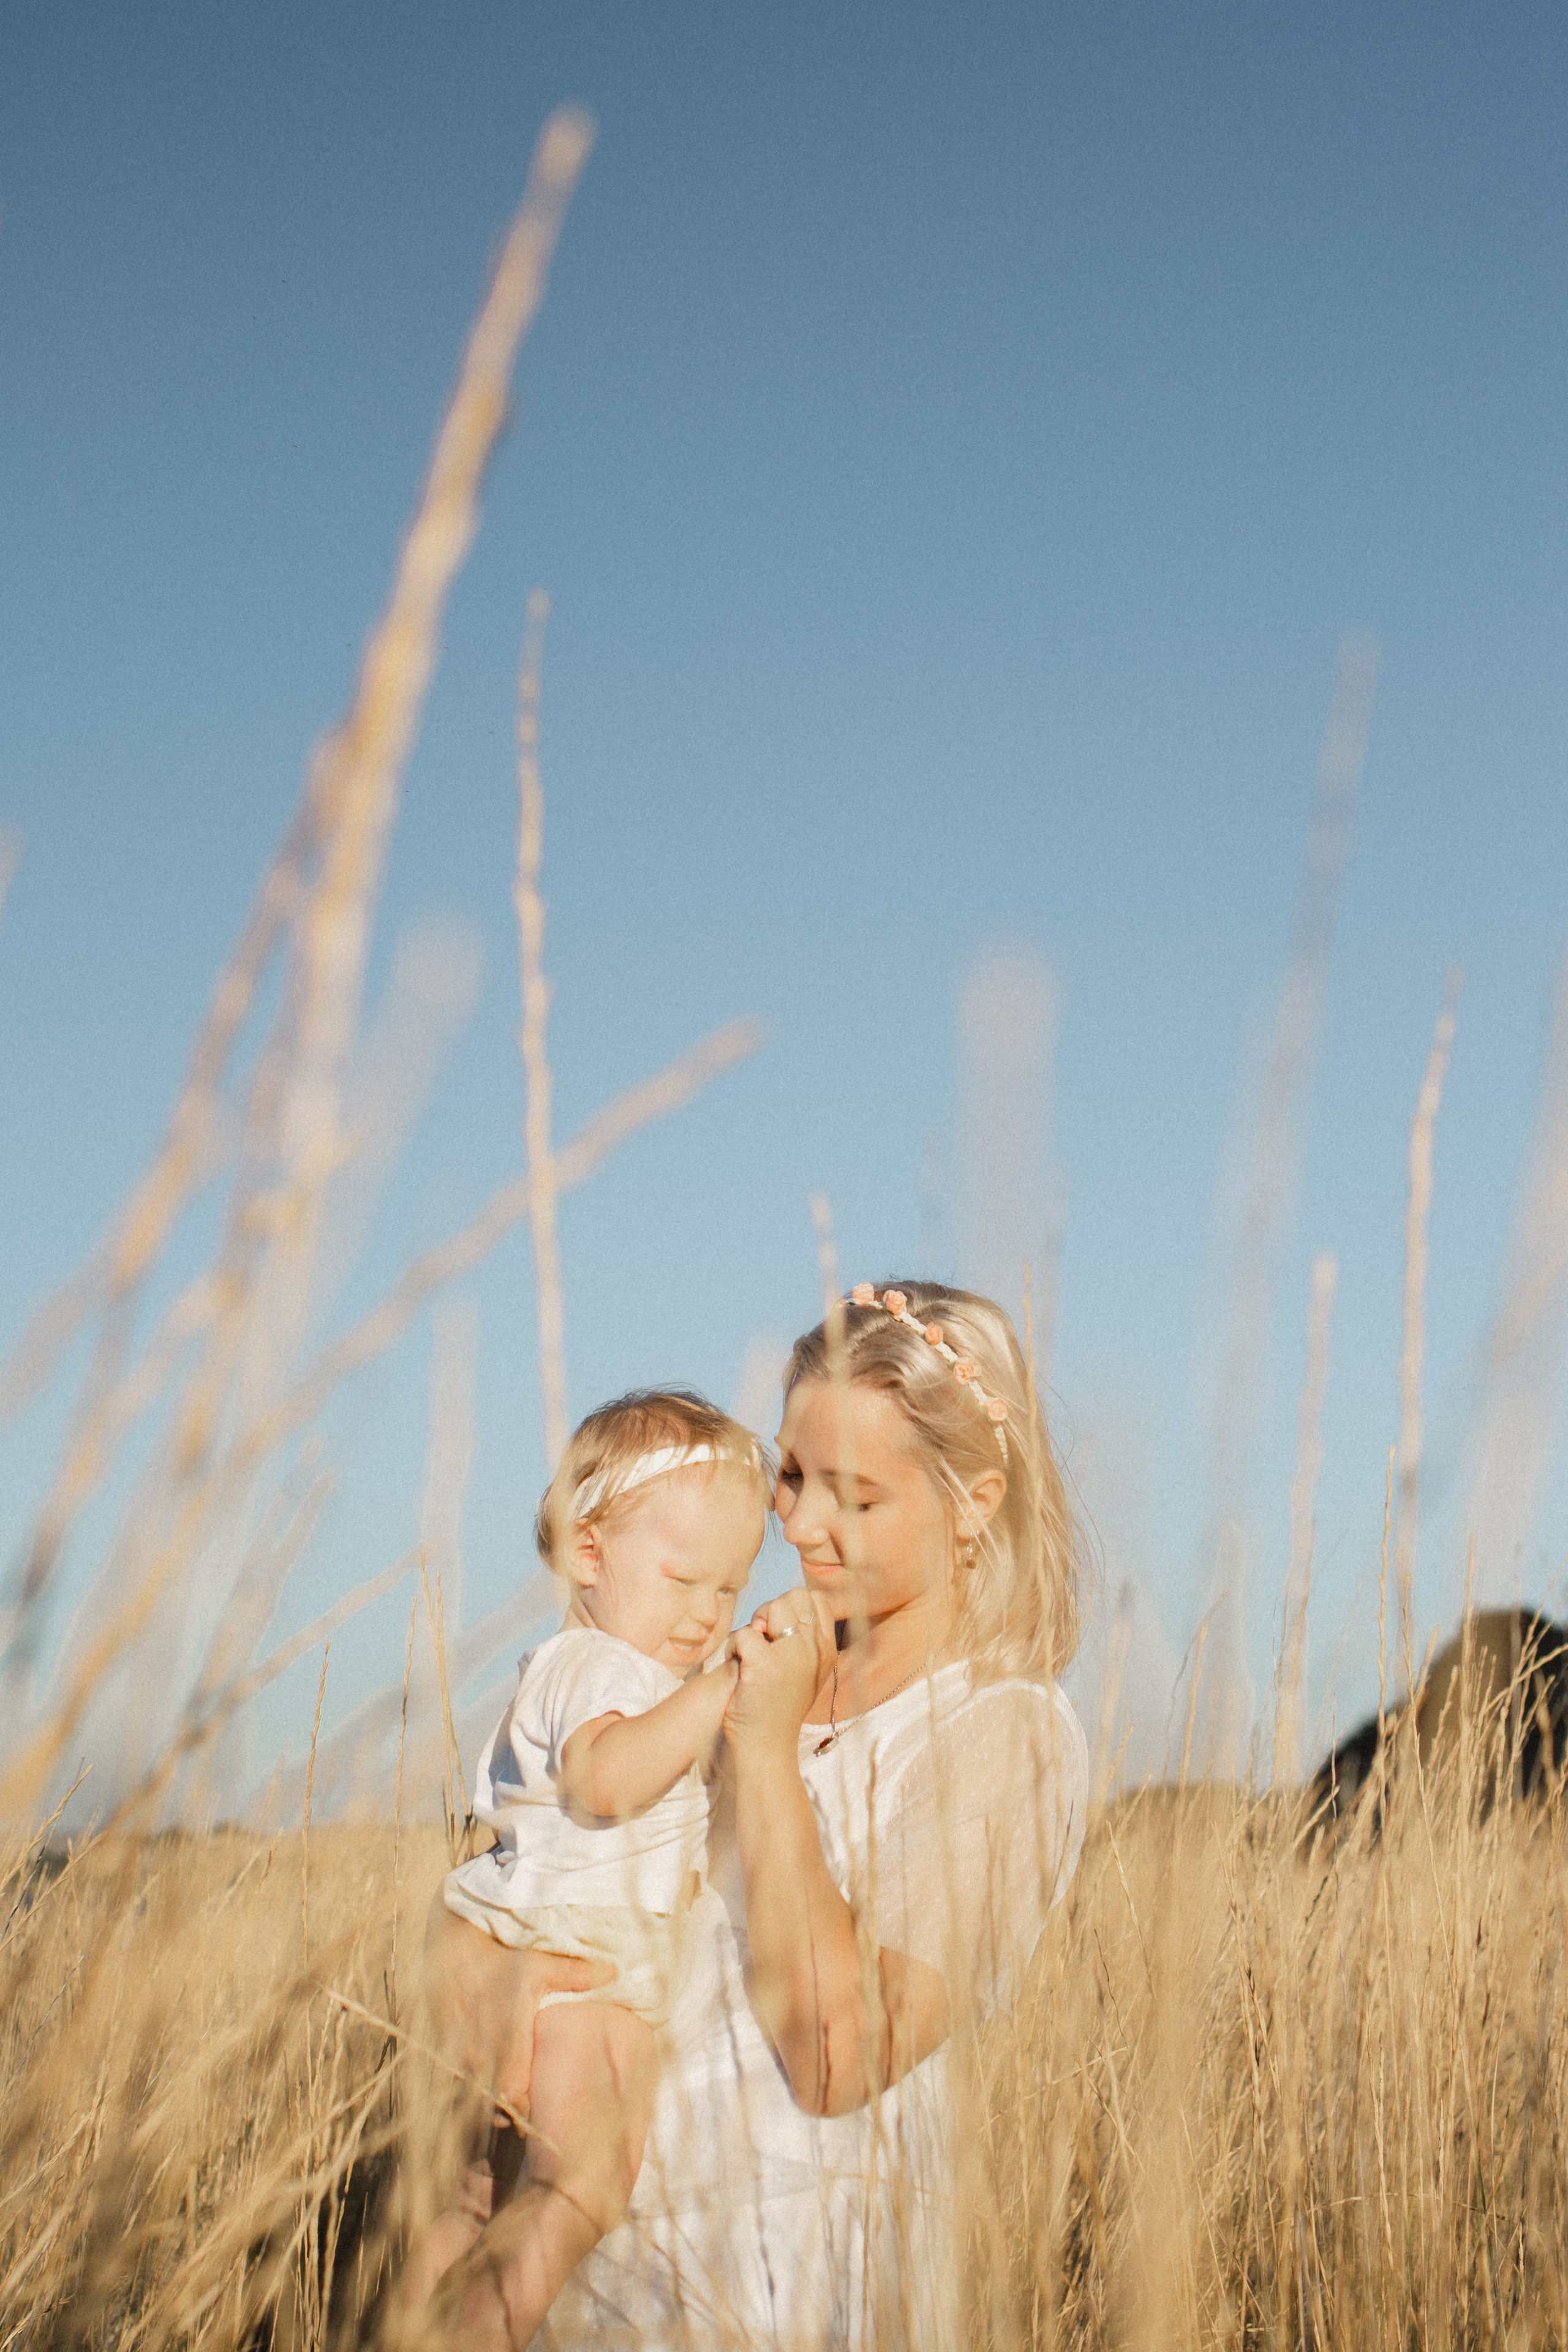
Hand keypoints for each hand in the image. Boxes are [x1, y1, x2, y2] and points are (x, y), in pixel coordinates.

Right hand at [425, 1899, 614, 2122]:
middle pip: (495, 2107)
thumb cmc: (500, 1961)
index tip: (540, 2105)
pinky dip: (471, 2090)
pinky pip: (459, 2087)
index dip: (527, 2107)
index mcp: (508, 2040)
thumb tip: (614, 1970)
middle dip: (511, 2113)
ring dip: (490, 2103)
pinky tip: (484, 2082)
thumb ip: (576, 1974)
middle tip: (527, 2109)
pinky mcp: (445, 2055)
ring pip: (475, 2101)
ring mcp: (459, 2058)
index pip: (515, 2097)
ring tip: (506, 2098)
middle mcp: (481, 2056)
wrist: (453, 1953)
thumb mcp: (539, 1965)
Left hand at [723, 1587, 834, 1756]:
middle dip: (770, 1612)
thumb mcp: (805, 1672)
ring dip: (752, 1628)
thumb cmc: (777, 1707)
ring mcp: (792, 1656)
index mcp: (827, 1650)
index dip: (790, 1607)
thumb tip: (779, 1606)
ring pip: (771, 1608)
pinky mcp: (765, 1665)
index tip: (778, 1635)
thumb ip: (802, 1641)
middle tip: (761, 1642)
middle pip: (792, 1597)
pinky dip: (733, 1648)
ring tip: (750, 1655)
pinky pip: (743, 1633)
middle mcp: (815, 1649)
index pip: (814, 1599)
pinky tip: (739, 1668)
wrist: (767, 1748)